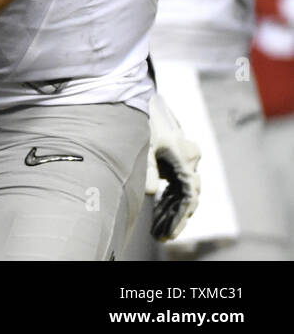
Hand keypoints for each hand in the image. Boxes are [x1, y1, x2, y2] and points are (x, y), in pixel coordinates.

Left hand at [145, 93, 200, 241]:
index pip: (188, 196)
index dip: (180, 217)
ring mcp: (184, 158)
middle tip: (163, 237)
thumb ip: (147, 166)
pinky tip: (158, 213)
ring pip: (183, 192)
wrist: (143, 96)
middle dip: (176, 218)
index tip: (170, 234)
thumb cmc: (144, 118)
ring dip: (173, 211)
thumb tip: (150, 192)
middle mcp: (190, 159)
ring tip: (159, 230)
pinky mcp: (175, 158)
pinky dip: (169, 199)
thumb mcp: (144, 141)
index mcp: (185, 156)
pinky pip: (176, 184)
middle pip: (188, 197)